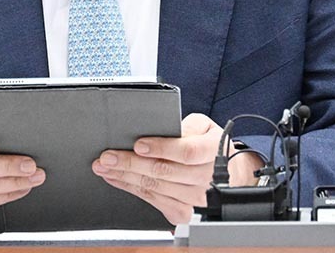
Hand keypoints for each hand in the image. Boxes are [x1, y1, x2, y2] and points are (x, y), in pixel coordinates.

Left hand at [90, 113, 264, 224]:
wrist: (227, 170)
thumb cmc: (209, 144)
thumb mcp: (203, 125)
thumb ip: (185, 125)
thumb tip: (161, 128)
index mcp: (214, 150)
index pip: (188, 152)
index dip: (162, 148)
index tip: (138, 144)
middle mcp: (207, 176)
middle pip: (166, 172)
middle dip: (131, 163)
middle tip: (108, 156)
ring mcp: (197, 196)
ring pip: (157, 188)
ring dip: (127, 178)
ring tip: (106, 167)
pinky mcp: (186, 210)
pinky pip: (158, 204)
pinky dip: (135, 191)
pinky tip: (120, 181)